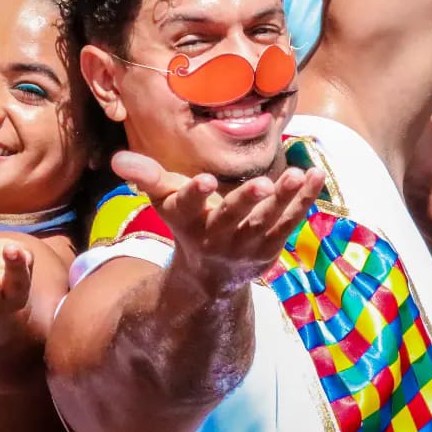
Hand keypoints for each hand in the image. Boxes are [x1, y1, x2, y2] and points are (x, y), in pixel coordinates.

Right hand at [112, 150, 324, 294]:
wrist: (213, 272)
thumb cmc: (189, 221)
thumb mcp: (165, 199)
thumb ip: (146, 176)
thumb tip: (116, 158)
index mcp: (187, 220)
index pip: (188, 206)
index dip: (195, 194)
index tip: (205, 179)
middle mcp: (216, 234)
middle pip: (231, 216)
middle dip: (247, 201)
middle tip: (264, 182)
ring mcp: (248, 242)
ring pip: (267, 220)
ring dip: (285, 198)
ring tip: (298, 174)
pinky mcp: (272, 244)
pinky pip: (291, 220)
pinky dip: (305, 200)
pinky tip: (315, 174)